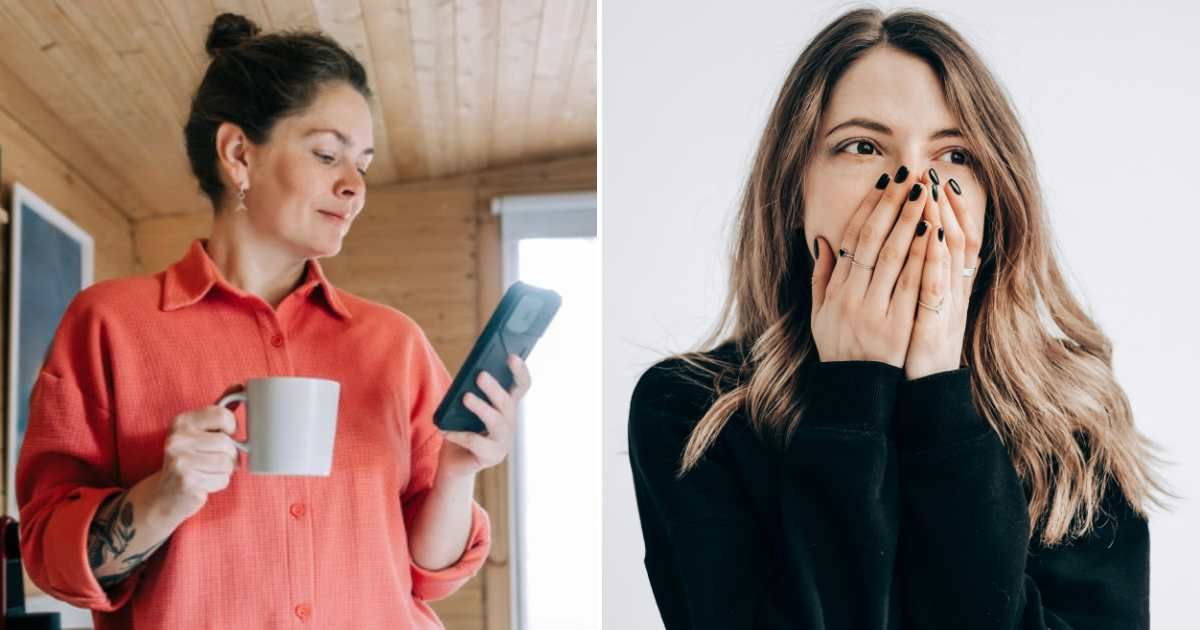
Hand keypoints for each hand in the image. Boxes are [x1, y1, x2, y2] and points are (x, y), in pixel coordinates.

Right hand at [151, 391, 241, 523]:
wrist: (165, 493)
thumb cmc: (190, 456)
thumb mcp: (200, 429)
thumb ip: (219, 408)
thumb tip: (241, 385)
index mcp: (181, 421)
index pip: (222, 415)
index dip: (231, 427)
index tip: (225, 434)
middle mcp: (176, 439)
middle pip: (228, 443)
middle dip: (229, 454)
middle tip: (215, 458)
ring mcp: (179, 461)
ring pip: (227, 463)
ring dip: (225, 470)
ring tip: (209, 470)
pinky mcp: (186, 482)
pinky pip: (222, 480)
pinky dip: (219, 483)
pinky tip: (204, 482)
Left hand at [439, 354, 530, 477]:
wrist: (455, 463)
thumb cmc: (461, 428)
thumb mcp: (465, 407)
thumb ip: (469, 392)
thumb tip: (466, 378)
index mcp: (506, 406)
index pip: (521, 386)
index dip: (520, 371)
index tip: (511, 356)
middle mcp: (510, 423)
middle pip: (507, 402)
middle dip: (494, 388)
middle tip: (480, 375)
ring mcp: (504, 441)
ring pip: (496, 421)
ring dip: (481, 407)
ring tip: (466, 397)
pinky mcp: (492, 456)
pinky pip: (476, 442)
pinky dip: (459, 435)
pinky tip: (445, 430)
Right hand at [811, 168, 934, 367]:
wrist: (855, 395)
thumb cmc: (840, 351)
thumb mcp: (820, 315)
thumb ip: (822, 277)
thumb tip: (825, 240)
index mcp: (837, 292)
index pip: (853, 241)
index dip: (869, 209)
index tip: (885, 183)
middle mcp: (854, 298)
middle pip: (875, 241)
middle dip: (894, 205)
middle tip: (910, 175)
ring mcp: (876, 312)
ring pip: (895, 258)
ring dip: (912, 221)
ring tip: (926, 192)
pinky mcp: (899, 327)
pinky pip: (913, 285)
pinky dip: (923, 256)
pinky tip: (935, 232)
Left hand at [904, 170, 982, 379]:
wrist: (924, 393)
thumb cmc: (914, 351)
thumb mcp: (913, 311)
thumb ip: (908, 281)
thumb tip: (908, 252)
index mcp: (942, 287)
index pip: (948, 240)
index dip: (945, 211)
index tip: (935, 182)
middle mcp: (951, 292)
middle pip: (953, 239)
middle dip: (942, 205)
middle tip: (933, 173)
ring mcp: (947, 307)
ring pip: (950, 256)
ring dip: (942, 221)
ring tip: (934, 191)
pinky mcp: (937, 323)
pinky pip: (936, 285)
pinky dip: (936, 259)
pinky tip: (933, 235)